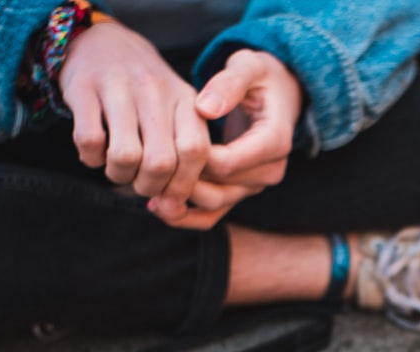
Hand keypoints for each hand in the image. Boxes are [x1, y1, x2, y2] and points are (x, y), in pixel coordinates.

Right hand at [59, 22, 210, 208]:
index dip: (182, 186)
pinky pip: (89, 140)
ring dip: (118, 175)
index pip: (195, 152)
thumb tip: (175, 206)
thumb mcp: (176, 111)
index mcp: (185, 99)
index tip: (170, 200)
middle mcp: (155, 90)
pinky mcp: (83, 88)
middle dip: (149, 187)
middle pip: (160, 162)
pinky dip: (90, 158)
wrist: (101, 41)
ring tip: (117, 169)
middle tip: (140, 185)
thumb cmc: (145, 93)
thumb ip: (183, 151)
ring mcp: (119, 87)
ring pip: (124, 155)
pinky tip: (93, 153)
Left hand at [150, 49, 302, 229]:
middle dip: (180, 181)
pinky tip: (156, 206)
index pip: (227, 163)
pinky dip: (184, 216)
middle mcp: (268, 171)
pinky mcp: (241, 193)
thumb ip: (229, 84)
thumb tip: (205, 109)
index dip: (190, 158)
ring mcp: (254, 186)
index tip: (159, 143)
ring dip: (178, 202)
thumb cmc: (260, 77)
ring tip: (144, 188)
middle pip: (218, 189)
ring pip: (213, 205)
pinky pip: (212, 216)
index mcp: (274, 141)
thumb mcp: (248, 66)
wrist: (277, 96)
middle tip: (142, 169)